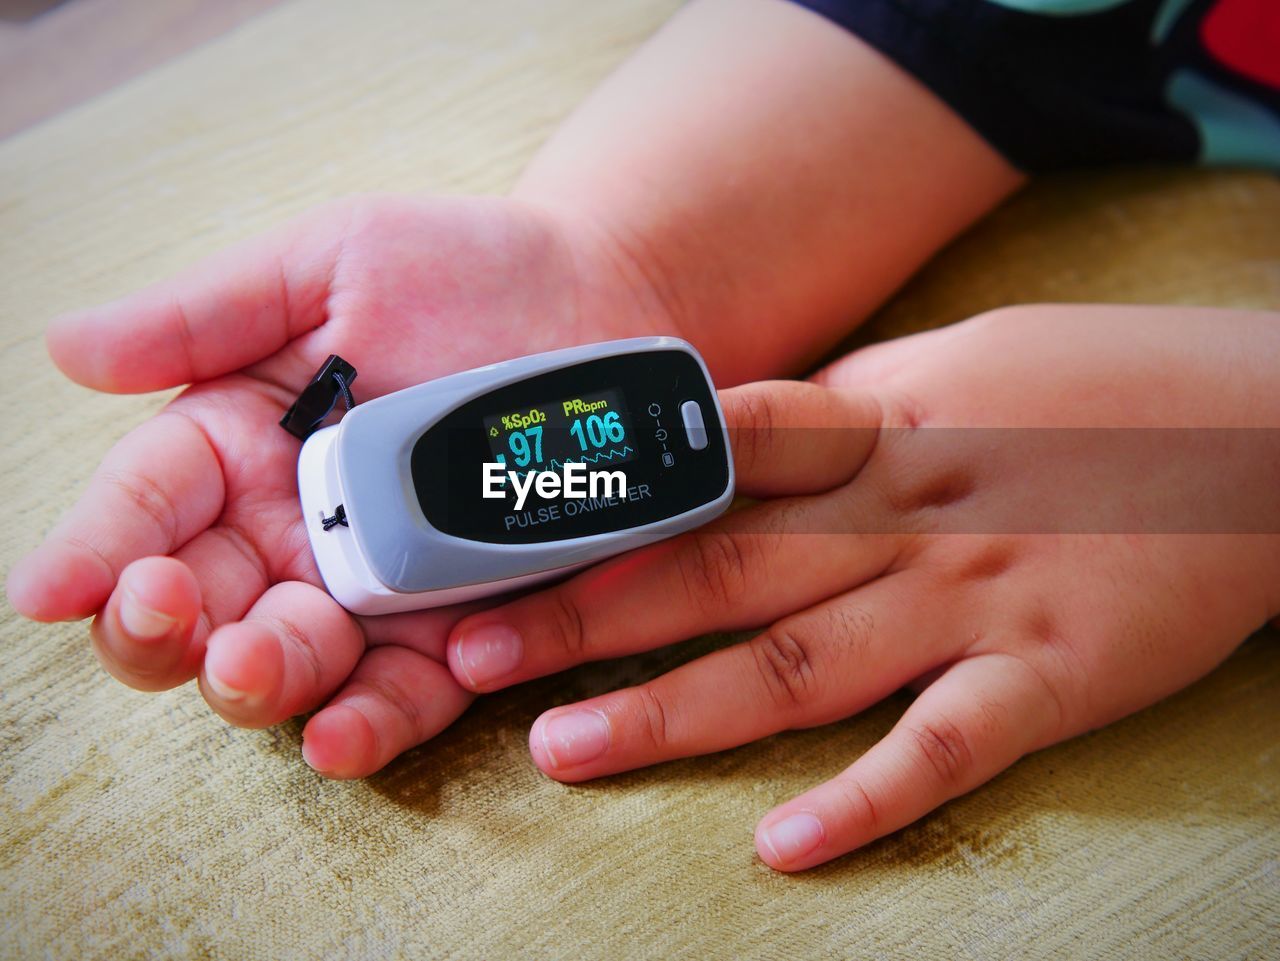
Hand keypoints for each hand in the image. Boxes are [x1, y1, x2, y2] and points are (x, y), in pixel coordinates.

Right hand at [6, 194, 676, 774]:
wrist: (605, 304)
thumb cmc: (468, 271)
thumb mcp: (333, 263)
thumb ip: (211, 314)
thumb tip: (69, 347)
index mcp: (240, 443)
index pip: (146, 505)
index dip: (94, 547)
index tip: (51, 588)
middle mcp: (291, 530)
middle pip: (196, 610)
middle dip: (162, 629)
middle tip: (163, 613)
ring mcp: (373, 588)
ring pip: (287, 666)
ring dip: (258, 681)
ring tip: (249, 663)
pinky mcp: (458, 627)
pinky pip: (406, 694)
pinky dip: (373, 723)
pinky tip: (345, 733)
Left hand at [440, 305, 1279, 870]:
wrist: (1262, 425)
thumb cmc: (1089, 388)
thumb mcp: (945, 366)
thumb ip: (831, 415)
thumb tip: (723, 444)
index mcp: (874, 430)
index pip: (705, 470)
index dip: (595, 513)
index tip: (498, 546)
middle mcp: (904, 516)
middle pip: (719, 571)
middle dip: (587, 616)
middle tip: (470, 656)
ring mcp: (974, 599)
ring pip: (799, 664)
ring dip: (675, 710)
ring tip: (562, 750)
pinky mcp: (1052, 674)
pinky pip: (945, 747)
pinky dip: (865, 798)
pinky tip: (782, 847)